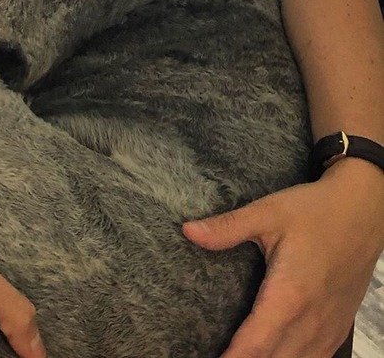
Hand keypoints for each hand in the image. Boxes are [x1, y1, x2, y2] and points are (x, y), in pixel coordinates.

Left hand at [183, 159, 383, 357]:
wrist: (364, 211)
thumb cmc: (314, 210)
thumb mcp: (268, 212)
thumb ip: (228, 227)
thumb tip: (188, 231)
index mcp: (290, 295)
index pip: (256, 345)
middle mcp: (311, 320)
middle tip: (219, 356)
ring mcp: (328, 327)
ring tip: (240, 355)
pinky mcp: (338, 326)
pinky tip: (275, 355)